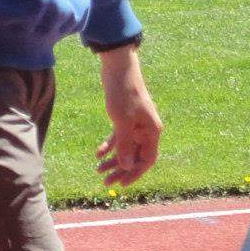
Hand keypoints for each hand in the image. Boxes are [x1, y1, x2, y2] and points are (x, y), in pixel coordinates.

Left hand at [95, 46, 161, 185]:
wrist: (118, 66)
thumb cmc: (123, 92)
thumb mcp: (122, 121)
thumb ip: (125, 145)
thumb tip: (127, 167)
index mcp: (152, 131)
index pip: (147, 159)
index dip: (135, 173)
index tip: (122, 184)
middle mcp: (146, 129)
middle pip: (135, 156)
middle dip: (121, 170)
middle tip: (106, 182)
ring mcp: (135, 123)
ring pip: (126, 148)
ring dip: (113, 160)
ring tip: (98, 171)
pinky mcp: (124, 117)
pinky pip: (118, 137)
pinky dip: (109, 145)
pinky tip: (97, 154)